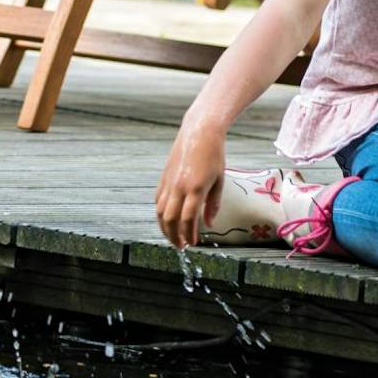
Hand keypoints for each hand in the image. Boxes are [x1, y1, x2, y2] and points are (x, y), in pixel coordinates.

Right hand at [156, 117, 226, 248]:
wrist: (199, 132)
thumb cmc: (214, 155)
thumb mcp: (219, 180)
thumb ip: (213, 204)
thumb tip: (209, 224)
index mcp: (195, 188)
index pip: (187, 218)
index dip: (188, 234)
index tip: (193, 243)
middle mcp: (179, 186)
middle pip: (170, 218)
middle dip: (173, 236)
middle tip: (181, 246)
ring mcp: (169, 181)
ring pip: (160, 211)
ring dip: (164, 227)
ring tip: (173, 236)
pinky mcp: (163, 177)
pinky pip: (158, 200)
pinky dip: (161, 213)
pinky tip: (167, 219)